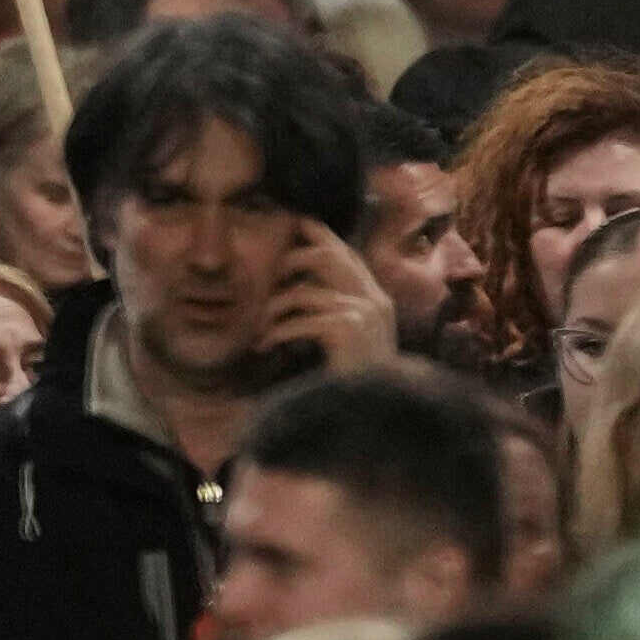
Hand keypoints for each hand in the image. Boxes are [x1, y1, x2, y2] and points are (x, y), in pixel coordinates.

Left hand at [259, 224, 398, 380]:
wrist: (374, 413)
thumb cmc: (357, 384)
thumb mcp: (352, 341)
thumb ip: (337, 312)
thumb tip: (301, 289)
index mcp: (377, 300)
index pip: (347, 255)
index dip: (320, 237)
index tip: (296, 225)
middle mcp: (374, 301)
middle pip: (328, 256)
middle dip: (291, 260)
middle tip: (270, 279)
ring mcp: (364, 313)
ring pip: (304, 291)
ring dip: (274, 309)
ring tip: (261, 328)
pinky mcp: (347, 330)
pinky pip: (299, 320)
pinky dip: (276, 332)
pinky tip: (265, 347)